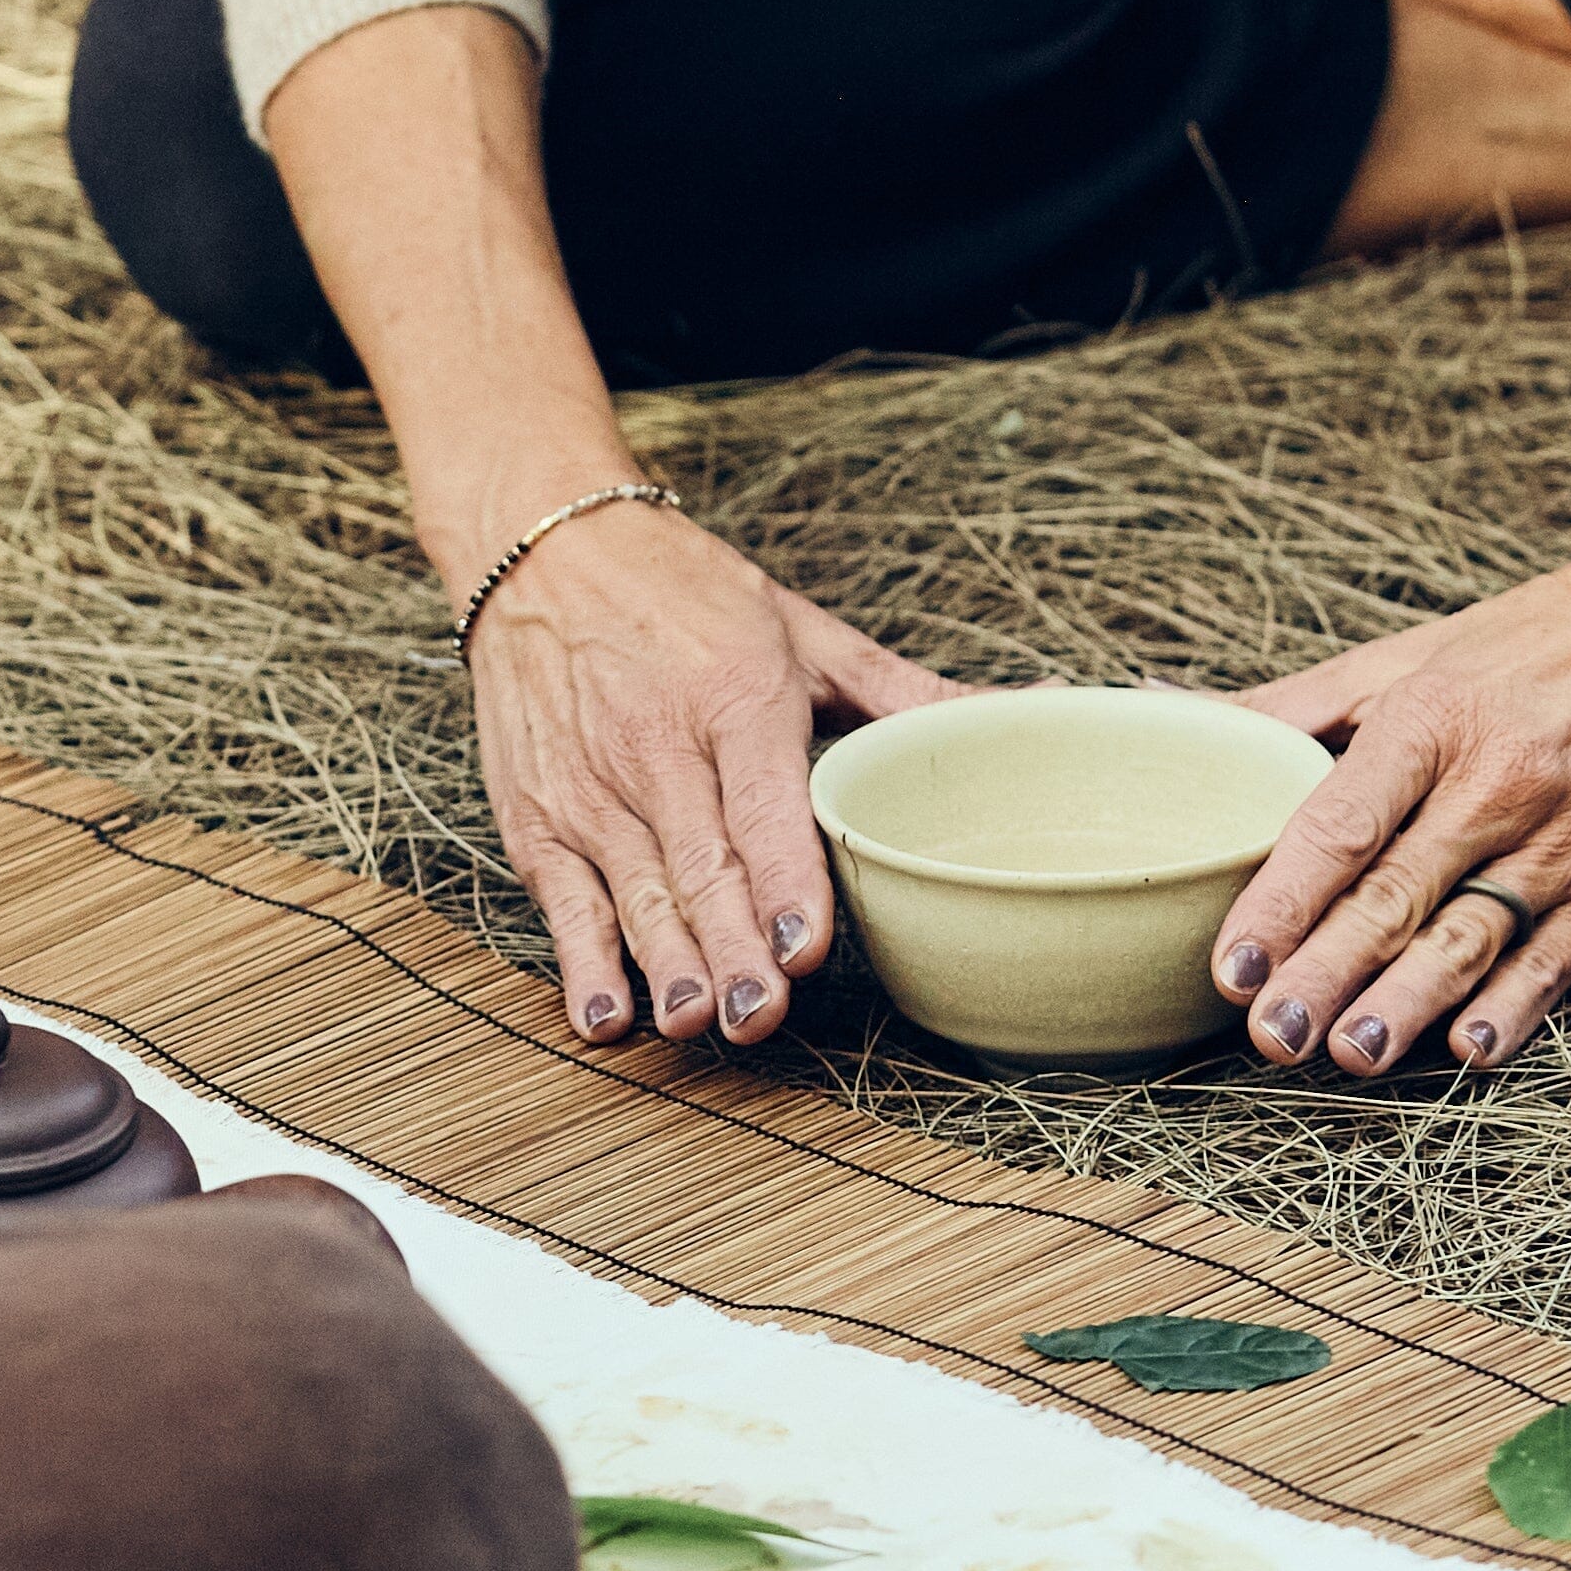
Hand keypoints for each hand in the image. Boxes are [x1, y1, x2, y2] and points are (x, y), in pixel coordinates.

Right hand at [467, 501, 954, 1046]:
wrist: (543, 550)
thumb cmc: (684, 592)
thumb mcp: (805, 632)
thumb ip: (909, 693)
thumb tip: (1035, 709)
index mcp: (733, 694)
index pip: (760, 804)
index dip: (782, 879)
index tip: (805, 945)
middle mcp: (654, 744)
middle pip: (698, 863)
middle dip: (730, 946)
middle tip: (762, 1014)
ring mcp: (588, 786)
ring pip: (635, 890)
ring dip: (664, 962)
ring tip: (694, 1020)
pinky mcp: (535, 815)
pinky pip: (562, 899)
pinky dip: (580, 960)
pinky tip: (605, 1011)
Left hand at [1213, 98, 1570, 1077]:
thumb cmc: (1533, 642)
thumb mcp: (1407, 658)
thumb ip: (1286, 707)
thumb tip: (1153, 704)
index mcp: (1434, 719)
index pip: (1340, 827)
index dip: (1280, 902)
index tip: (1230, 964)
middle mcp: (1500, 781)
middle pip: (1396, 897)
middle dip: (1325, 975)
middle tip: (1268, 1036)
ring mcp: (1570, 839)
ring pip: (1471, 939)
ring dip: (1407, 1005)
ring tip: (1349, 1054)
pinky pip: (1559, 959)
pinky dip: (1514, 1008)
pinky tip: (1468, 1047)